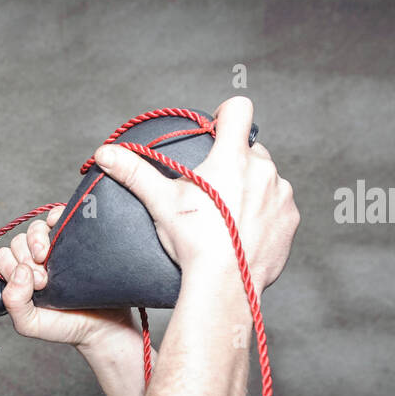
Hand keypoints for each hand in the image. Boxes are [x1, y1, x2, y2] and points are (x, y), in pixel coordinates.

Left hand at [0, 206, 139, 350]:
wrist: (105, 325)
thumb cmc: (67, 326)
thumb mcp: (30, 323)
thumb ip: (13, 302)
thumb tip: (18, 271)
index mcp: (21, 276)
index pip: (4, 258)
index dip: (13, 268)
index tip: (34, 285)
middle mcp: (36, 260)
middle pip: (18, 241)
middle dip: (27, 259)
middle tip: (45, 281)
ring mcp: (56, 247)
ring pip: (35, 228)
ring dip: (38, 240)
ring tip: (53, 260)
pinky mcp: (76, 236)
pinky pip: (58, 214)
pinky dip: (56, 217)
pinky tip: (62, 231)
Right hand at [91, 97, 299, 292]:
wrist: (224, 285)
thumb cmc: (192, 242)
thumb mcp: (160, 203)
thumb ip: (134, 172)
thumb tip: (104, 152)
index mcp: (232, 158)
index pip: (239, 109)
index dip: (226, 115)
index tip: (215, 131)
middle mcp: (263, 170)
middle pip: (250, 150)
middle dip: (234, 163)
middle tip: (213, 191)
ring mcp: (281, 195)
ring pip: (266, 179)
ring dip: (252, 189)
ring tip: (229, 216)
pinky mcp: (290, 220)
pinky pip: (279, 207)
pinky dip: (265, 214)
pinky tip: (245, 233)